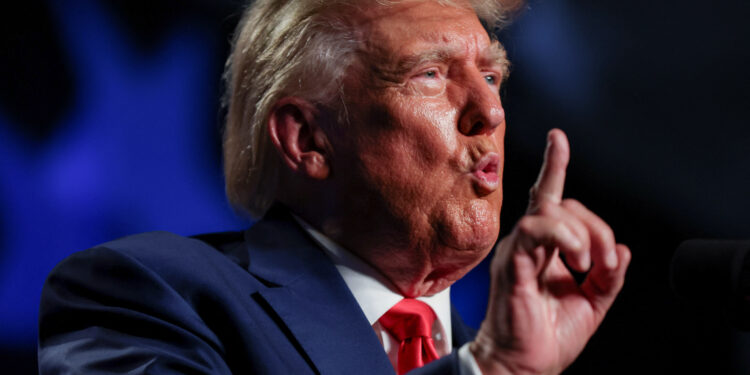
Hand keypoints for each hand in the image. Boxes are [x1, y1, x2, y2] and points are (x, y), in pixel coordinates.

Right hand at [470, 129, 630, 374]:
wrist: (523, 366)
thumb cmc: (547, 337)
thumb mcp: (592, 303)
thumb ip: (609, 276)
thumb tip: (622, 249)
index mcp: (543, 249)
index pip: (550, 199)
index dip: (554, 166)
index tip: (557, 138)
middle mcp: (527, 244)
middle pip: (564, 204)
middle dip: (596, 227)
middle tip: (606, 267)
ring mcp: (518, 250)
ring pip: (551, 211)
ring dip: (583, 234)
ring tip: (590, 267)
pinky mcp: (513, 262)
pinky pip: (536, 229)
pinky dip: (564, 237)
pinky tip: (576, 260)